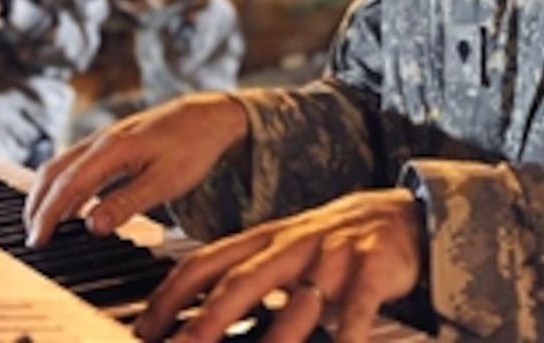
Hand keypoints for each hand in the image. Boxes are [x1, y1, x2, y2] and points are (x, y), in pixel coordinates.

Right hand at [23, 93, 248, 245]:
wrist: (209, 116)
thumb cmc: (193, 147)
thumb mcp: (166, 182)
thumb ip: (128, 203)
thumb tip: (92, 226)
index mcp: (112, 148)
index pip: (68, 185)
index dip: (48, 215)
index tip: (37, 241)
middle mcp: (101, 140)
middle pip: (54, 173)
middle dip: (37, 206)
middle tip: (32, 239)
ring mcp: (104, 139)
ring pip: (61, 166)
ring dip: (46, 194)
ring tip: (41, 225)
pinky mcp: (111, 143)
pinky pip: (75, 164)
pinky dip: (62, 185)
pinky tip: (68, 204)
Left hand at [134, 189, 422, 342]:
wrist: (400, 213)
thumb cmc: (331, 243)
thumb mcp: (283, 251)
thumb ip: (244, 277)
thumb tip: (193, 319)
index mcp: (264, 240)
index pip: (206, 262)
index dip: (171, 295)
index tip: (144, 328)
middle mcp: (293, 244)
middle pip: (243, 280)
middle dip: (208, 317)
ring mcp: (333, 255)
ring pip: (300, 300)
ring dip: (277, 337)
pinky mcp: (374, 266)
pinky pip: (360, 304)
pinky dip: (349, 332)